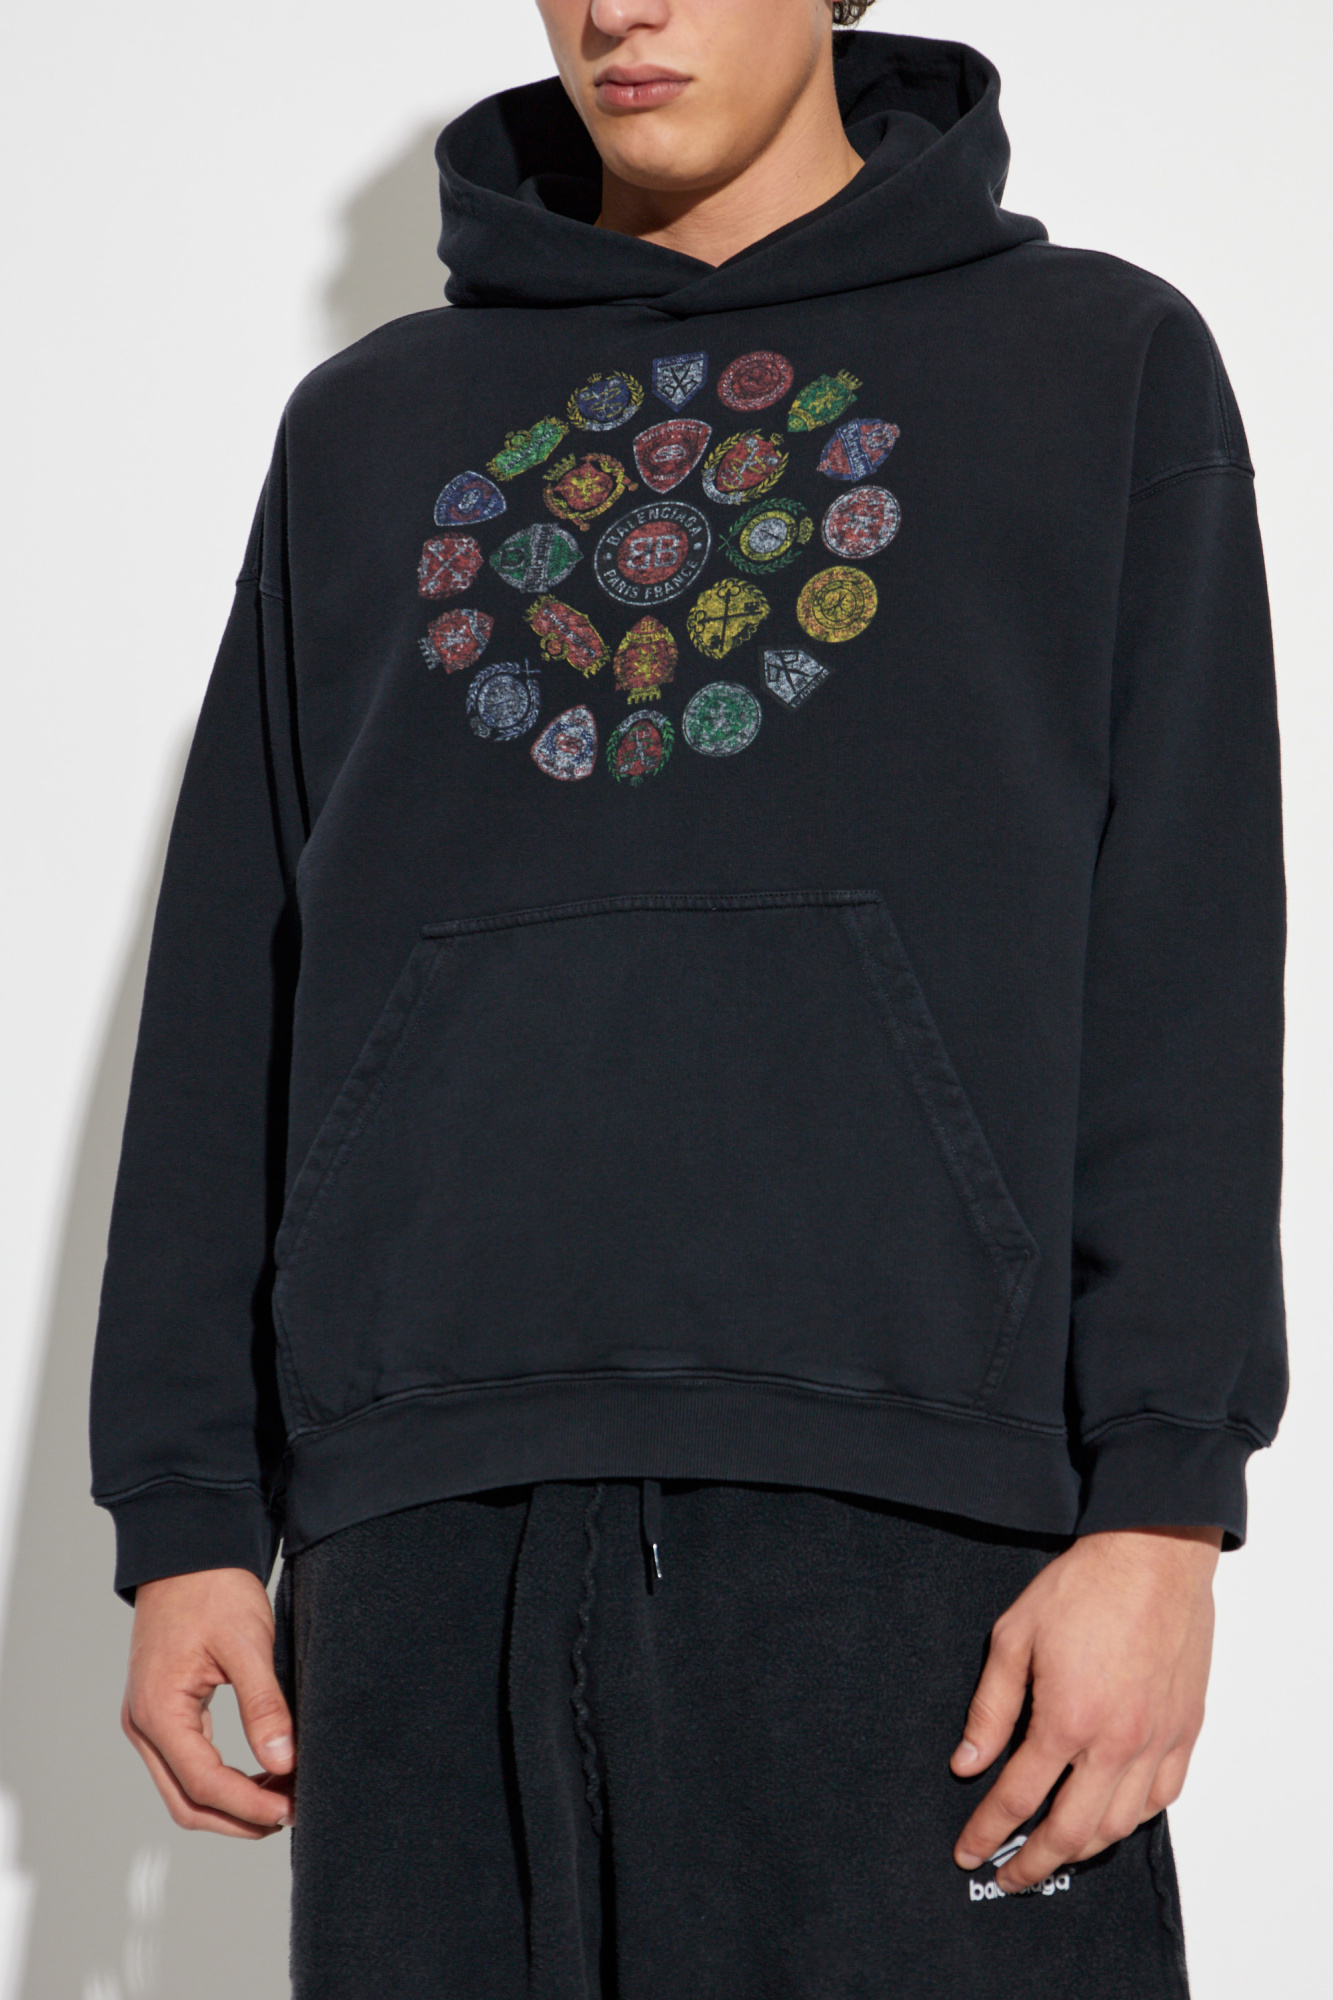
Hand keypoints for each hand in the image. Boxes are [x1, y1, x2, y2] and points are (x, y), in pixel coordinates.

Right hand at [122, 1566, 294, 1837]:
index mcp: (158, 1710)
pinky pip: (187, 1765)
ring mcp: (148, 1721)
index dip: (250, 1805)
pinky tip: (261, 1773)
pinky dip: (222, 1781)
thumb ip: (264, 1706)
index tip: (292, 1809)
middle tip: (292, 1812)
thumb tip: (284, 1762)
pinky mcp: (162, 1713)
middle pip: (188, 1803)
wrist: (189, 1553)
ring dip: (232, 1804)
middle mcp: (143, 1725)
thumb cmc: (213, 1588)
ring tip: (283, 1796)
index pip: (204, 1784)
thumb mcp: (247, 1644)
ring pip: (185, 1791)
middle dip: (240, 1818)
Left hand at [950, 1525, 1221, 1890]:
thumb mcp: (1013, 1637)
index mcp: (1067, 1719)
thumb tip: (967, 1763)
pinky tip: (1110, 1818)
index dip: (987, 1832)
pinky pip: (1162, 1798)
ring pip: (1120, 1825)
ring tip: (1053, 1852)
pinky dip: (1132, 1820)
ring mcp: (1157, 1741)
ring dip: (1082, 1849)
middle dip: (1033, 1863)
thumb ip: (991, 1709)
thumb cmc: (1083, 1587)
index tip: (968, 1853)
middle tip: (1007, 1876)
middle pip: (1070, 1831)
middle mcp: (1117, 1742)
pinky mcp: (1185, 1730)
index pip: (1018, 1798)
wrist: (1153, 1555)